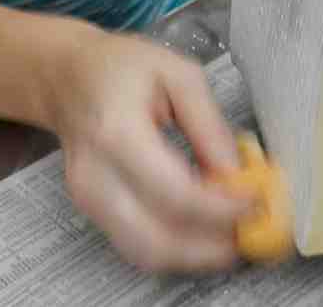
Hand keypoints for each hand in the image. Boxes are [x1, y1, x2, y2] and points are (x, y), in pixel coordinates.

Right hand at [43, 29, 249, 271]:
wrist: (66, 76)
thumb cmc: (119, 67)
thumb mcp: (178, 74)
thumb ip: (210, 126)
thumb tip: (237, 175)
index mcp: (116, 133)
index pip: (176, 195)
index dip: (223, 210)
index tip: (257, 202)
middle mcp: (95, 176)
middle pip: (158, 240)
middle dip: (213, 246)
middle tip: (251, 230)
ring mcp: (88, 200)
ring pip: (147, 253)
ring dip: (196, 254)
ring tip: (233, 234)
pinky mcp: (92, 212)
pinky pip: (137, 246)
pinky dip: (176, 247)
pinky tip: (204, 230)